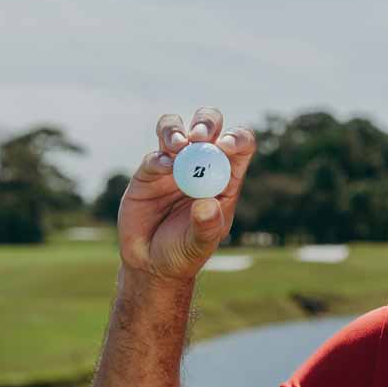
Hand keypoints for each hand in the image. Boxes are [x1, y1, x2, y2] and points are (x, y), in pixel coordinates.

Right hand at [114, 107, 257, 282]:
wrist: (150, 263)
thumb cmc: (184, 253)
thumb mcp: (199, 244)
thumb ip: (206, 226)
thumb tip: (208, 204)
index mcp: (225, 177)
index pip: (239, 147)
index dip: (236, 139)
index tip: (225, 146)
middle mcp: (201, 164)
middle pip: (208, 126)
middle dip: (206, 122)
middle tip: (198, 137)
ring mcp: (173, 165)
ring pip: (176, 129)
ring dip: (176, 129)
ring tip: (178, 145)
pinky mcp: (148, 172)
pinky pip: (154, 155)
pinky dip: (158, 156)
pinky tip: (163, 166)